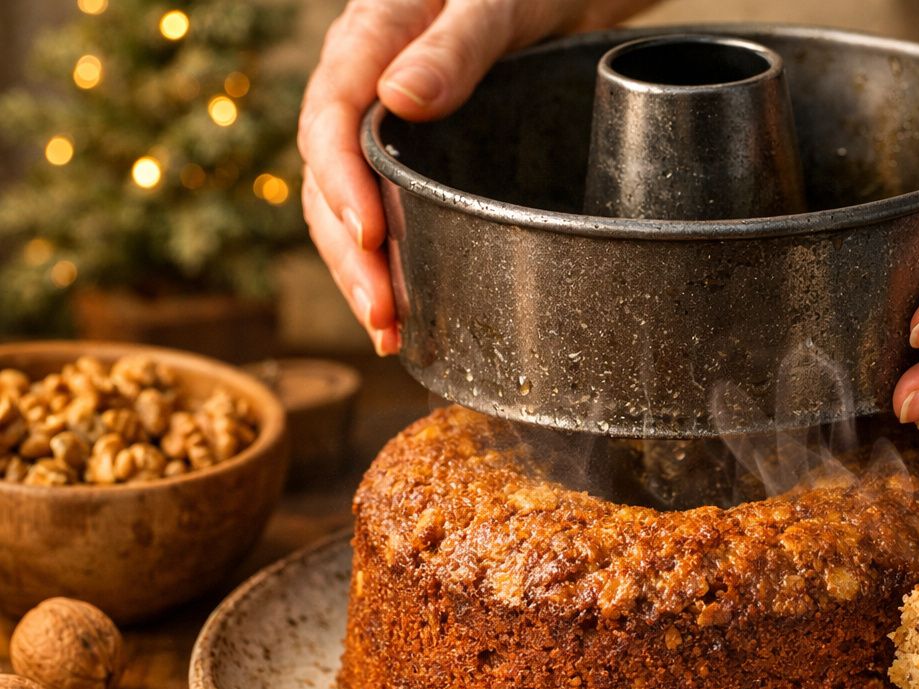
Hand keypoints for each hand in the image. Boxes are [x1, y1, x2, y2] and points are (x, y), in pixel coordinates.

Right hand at [299, 0, 647, 354]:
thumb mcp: (496, 4)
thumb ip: (453, 47)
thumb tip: (401, 99)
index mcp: (372, 36)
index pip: (331, 118)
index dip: (342, 183)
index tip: (372, 236)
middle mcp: (363, 81)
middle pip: (327, 175)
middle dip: (350, 251)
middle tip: (383, 312)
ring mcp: (383, 119)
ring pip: (346, 201)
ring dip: (361, 270)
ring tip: (387, 330)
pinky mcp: (411, 149)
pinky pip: (382, 205)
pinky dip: (387, 260)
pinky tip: (401, 309)